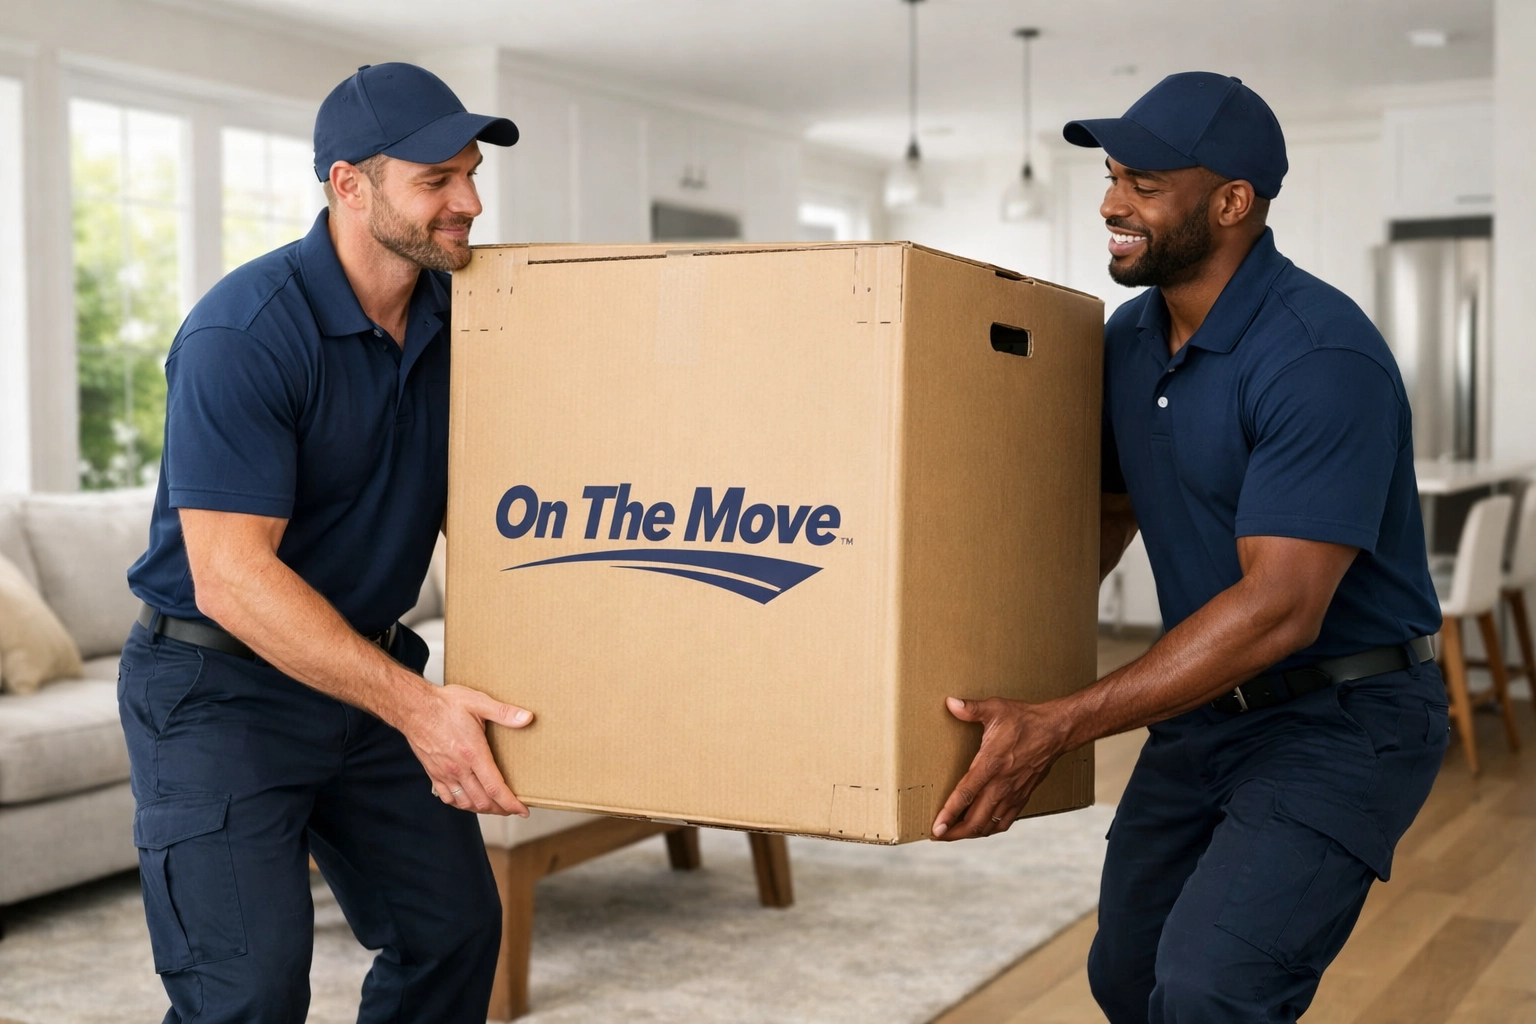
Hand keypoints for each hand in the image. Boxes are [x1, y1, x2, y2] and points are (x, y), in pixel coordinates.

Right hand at [403, 684, 534, 816]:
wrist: (413, 708)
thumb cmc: (444, 704)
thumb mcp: (478, 702)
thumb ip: (504, 712)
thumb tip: (527, 718)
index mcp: (473, 754)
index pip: (495, 788)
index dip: (511, 803)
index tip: (523, 810)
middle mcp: (458, 768)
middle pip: (483, 801)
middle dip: (501, 809)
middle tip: (513, 808)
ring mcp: (444, 773)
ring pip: (466, 803)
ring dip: (483, 809)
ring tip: (496, 807)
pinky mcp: (433, 773)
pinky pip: (448, 798)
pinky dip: (461, 804)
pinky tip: (469, 801)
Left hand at [932, 696, 1071, 840]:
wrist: (1057, 731)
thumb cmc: (1025, 720)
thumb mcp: (996, 708)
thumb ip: (971, 709)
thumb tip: (950, 703)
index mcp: (991, 764)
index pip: (965, 795)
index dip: (948, 814)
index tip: (935, 828)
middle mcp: (1001, 784)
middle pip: (975, 820)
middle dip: (953, 832)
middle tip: (936, 835)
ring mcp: (1013, 794)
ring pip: (989, 825)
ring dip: (970, 833)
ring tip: (953, 834)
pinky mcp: (1022, 797)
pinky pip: (1005, 822)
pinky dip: (990, 829)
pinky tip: (980, 828)